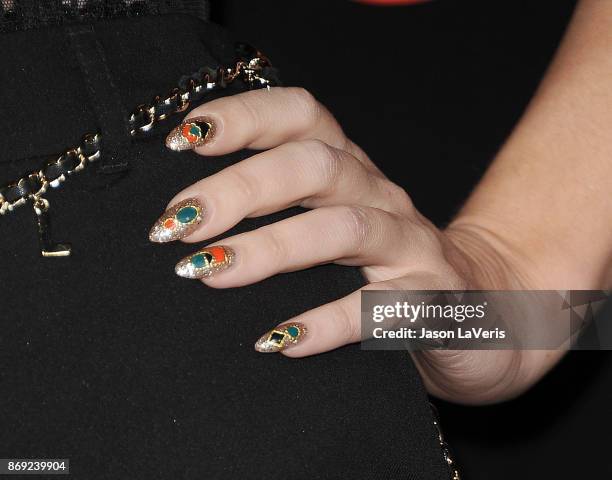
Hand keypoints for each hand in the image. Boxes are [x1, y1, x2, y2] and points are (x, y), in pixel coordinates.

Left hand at [148, 87, 554, 403]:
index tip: (182, 139)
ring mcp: (410, 246)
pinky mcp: (433, 300)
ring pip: (344, 228)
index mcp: (348, 169)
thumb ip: (278, 217)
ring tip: (211, 272)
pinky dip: (328, 322)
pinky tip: (281, 341)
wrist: (477, 311)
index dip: (243, 117)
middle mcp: (379, 195)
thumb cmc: (379, 269)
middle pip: (314, 167)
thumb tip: (184, 225)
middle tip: (179, 225)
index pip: (300, 116)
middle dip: (241, 188)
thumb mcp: (329, 226)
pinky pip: (380, 308)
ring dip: (272, 247)